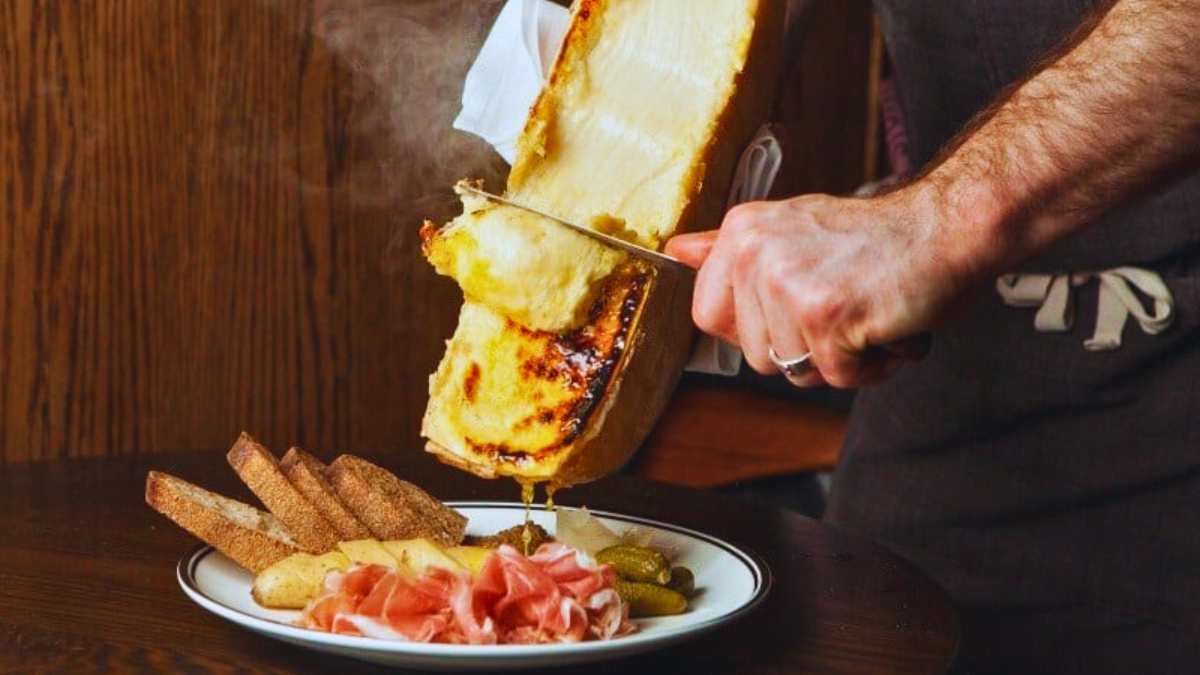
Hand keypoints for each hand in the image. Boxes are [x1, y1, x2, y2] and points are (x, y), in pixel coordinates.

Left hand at [665, 185, 982, 387]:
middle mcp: (757, 252)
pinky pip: (836, 376)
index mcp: (742, 231)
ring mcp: (788, 283)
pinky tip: (884, 326)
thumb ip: (730, 247)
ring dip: (839, 358)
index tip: (792, 310)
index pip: (707, 315)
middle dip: (803, 348)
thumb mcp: (792, 227)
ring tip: (865, 312)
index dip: (752, 331)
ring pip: (794, 370)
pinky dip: (870, 365)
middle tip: (843, 306)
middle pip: (753, 354)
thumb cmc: (876, 240)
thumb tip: (674, 251)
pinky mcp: (826, 315)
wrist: (948, 228)